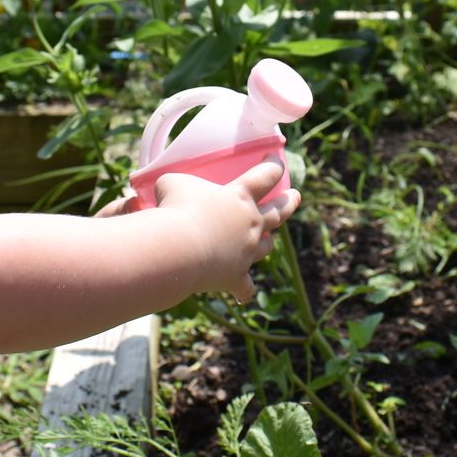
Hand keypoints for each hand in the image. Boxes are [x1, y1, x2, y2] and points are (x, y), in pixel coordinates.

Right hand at [153, 159, 299, 303]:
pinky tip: (243, 294)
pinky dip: (243, 290)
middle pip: (278, 212)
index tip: (276, 162)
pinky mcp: (234, 277)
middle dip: (288, 202)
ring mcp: (246, 252)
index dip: (273, 167)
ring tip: (269, 239)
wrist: (178, 248)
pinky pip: (244, 287)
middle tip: (295, 196)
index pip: (266, 176)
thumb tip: (160, 188)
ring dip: (268, 241)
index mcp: (240, 196)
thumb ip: (173, 183)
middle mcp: (250, 223)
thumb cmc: (176, 208)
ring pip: (266, 246)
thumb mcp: (172, 183)